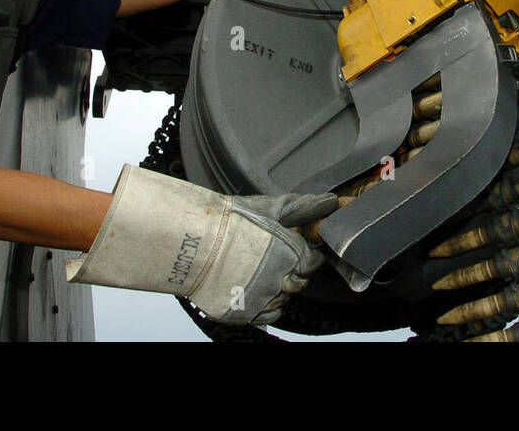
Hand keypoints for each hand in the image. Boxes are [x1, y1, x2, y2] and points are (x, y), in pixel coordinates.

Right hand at [65, 166, 337, 326]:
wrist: (187, 241)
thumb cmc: (228, 222)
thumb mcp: (269, 209)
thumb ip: (302, 208)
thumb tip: (331, 201)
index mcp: (289, 252)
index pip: (313, 261)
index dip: (306, 254)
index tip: (295, 248)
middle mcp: (279, 279)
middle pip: (300, 282)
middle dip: (291, 271)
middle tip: (273, 258)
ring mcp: (262, 298)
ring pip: (284, 300)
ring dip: (277, 288)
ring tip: (258, 271)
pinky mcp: (244, 312)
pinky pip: (269, 316)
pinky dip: (266, 306)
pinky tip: (254, 289)